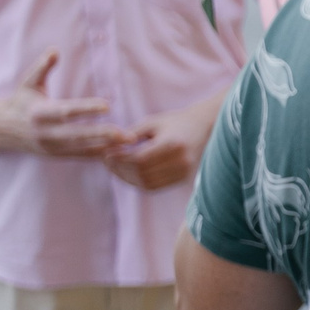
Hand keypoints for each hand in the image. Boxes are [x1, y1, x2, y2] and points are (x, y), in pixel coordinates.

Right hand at [0, 51, 123, 159]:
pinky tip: (119, 152)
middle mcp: (46, 132)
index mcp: (40, 113)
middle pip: (77, 135)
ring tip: (129, 143)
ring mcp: (52, 147)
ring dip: (106, 146)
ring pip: (82, 148)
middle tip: (126, 134)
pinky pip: (81, 156)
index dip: (86, 109)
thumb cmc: (22, 101)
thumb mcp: (28, 83)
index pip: (66, 111)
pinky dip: (99, 155)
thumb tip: (54, 50)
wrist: (2, 129)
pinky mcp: (57, 155)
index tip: (107, 105)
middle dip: (102, 134)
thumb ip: (43, 67)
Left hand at [102, 92, 222, 191]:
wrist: (203, 128)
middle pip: (143, 173)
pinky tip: (129, 173)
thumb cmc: (175, 122)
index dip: (120, 159)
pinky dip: (138, 182)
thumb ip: (132, 134)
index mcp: (174, 144)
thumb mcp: (153, 122)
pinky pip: (155, 187)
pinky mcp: (182, 179)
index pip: (140, 159)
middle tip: (107, 161)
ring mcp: (184, 172)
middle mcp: (182, 161)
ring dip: (127, 178)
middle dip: (120, 169)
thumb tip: (109, 147)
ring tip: (116, 168)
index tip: (106, 154)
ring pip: (147, 183)